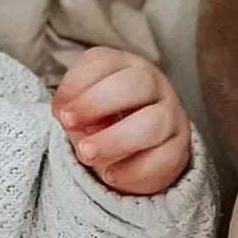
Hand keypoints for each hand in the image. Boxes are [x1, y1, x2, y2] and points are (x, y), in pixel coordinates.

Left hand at [51, 47, 189, 195]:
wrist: (133, 151)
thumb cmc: (100, 119)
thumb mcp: (81, 110)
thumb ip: (74, 109)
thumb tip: (70, 117)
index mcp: (122, 65)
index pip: (101, 62)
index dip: (75, 85)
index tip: (57, 110)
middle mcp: (152, 83)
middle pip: (135, 83)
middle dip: (96, 103)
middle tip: (67, 124)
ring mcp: (171, 114)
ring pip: (154, 122)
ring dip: (114, 139)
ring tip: (85, 154)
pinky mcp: (180, 148)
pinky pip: (164, 158)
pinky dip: (133, 170)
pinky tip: (110, 176)